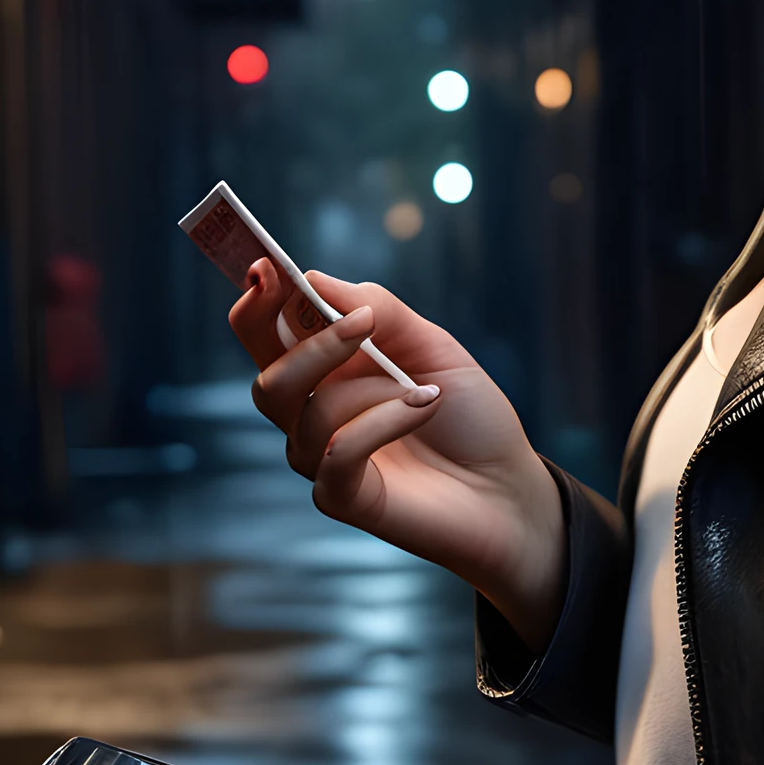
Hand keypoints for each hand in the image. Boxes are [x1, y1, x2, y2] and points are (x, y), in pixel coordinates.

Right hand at [230, 261, 564, 647]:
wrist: (507, 484)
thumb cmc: (467, 413)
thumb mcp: (432, 345)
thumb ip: (380, 310)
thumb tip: (313, 279)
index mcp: (326, 368)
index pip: (266, 333)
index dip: (256, 301)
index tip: (264, 267)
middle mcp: (313, 413)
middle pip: (268, 378)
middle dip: (310, 346)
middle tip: (361, 323)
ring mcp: (321, 458)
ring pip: (307, 413)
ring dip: (370, 390)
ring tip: (423, 389)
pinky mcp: (340, 497)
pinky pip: (337, 452)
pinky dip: (384, 422)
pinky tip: (424, 409)